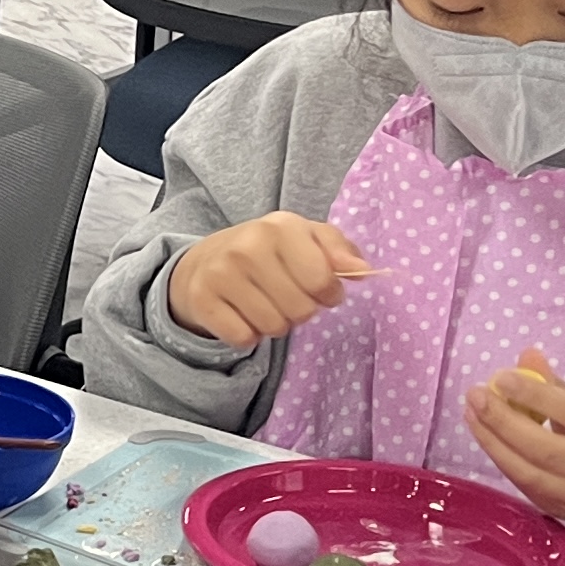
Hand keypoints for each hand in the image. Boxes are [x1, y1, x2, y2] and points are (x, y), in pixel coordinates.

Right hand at [167, 211, 371, 346]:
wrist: (206, 260)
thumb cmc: (270, 251)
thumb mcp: (307, 239)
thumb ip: (340, 252)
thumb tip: (364, 272)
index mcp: (280, 226)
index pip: (322, 279)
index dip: (329, 293)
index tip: (321, 290)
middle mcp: (247, 246)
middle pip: (300, 310)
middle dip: (301, 311)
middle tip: (287, 298)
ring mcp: (220, 273)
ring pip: (273, 327)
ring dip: (276, 324)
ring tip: (265, 305)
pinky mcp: (201, 300)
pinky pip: (244, 339)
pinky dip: (249, 335)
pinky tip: (242, 314)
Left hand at [464, 352, 564, 538]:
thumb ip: (564, 390)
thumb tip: (527, 356)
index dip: (539, 396)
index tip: (503, 377)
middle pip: (549, 450)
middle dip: (505, 422)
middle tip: (477, 394)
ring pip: (530, 473)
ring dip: (494, 442)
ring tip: (472, 412)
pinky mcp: (561, 513)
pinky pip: (525, 484)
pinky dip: (501, 458)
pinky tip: (485, 434)